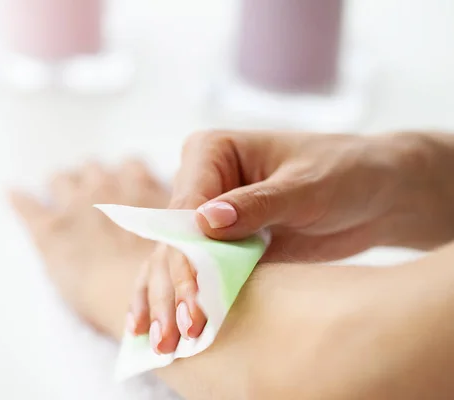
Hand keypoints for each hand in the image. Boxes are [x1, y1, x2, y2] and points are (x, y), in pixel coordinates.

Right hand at [129, 130, 451, 352]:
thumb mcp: (307, 186)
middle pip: (173, 239)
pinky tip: (172, 334)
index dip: (185, 254)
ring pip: (176, 261)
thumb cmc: (346, 174)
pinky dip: (186, 302)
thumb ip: (257, 203)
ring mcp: (208, 218)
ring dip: (170, 302)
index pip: (186, 207)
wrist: (375, 196)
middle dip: (173, 287)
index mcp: (211, 152)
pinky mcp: (223, 246)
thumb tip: (205, 222)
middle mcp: (201, 182)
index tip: (192, 297)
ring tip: (167, 346)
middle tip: (177, 334)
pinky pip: (198, 275)